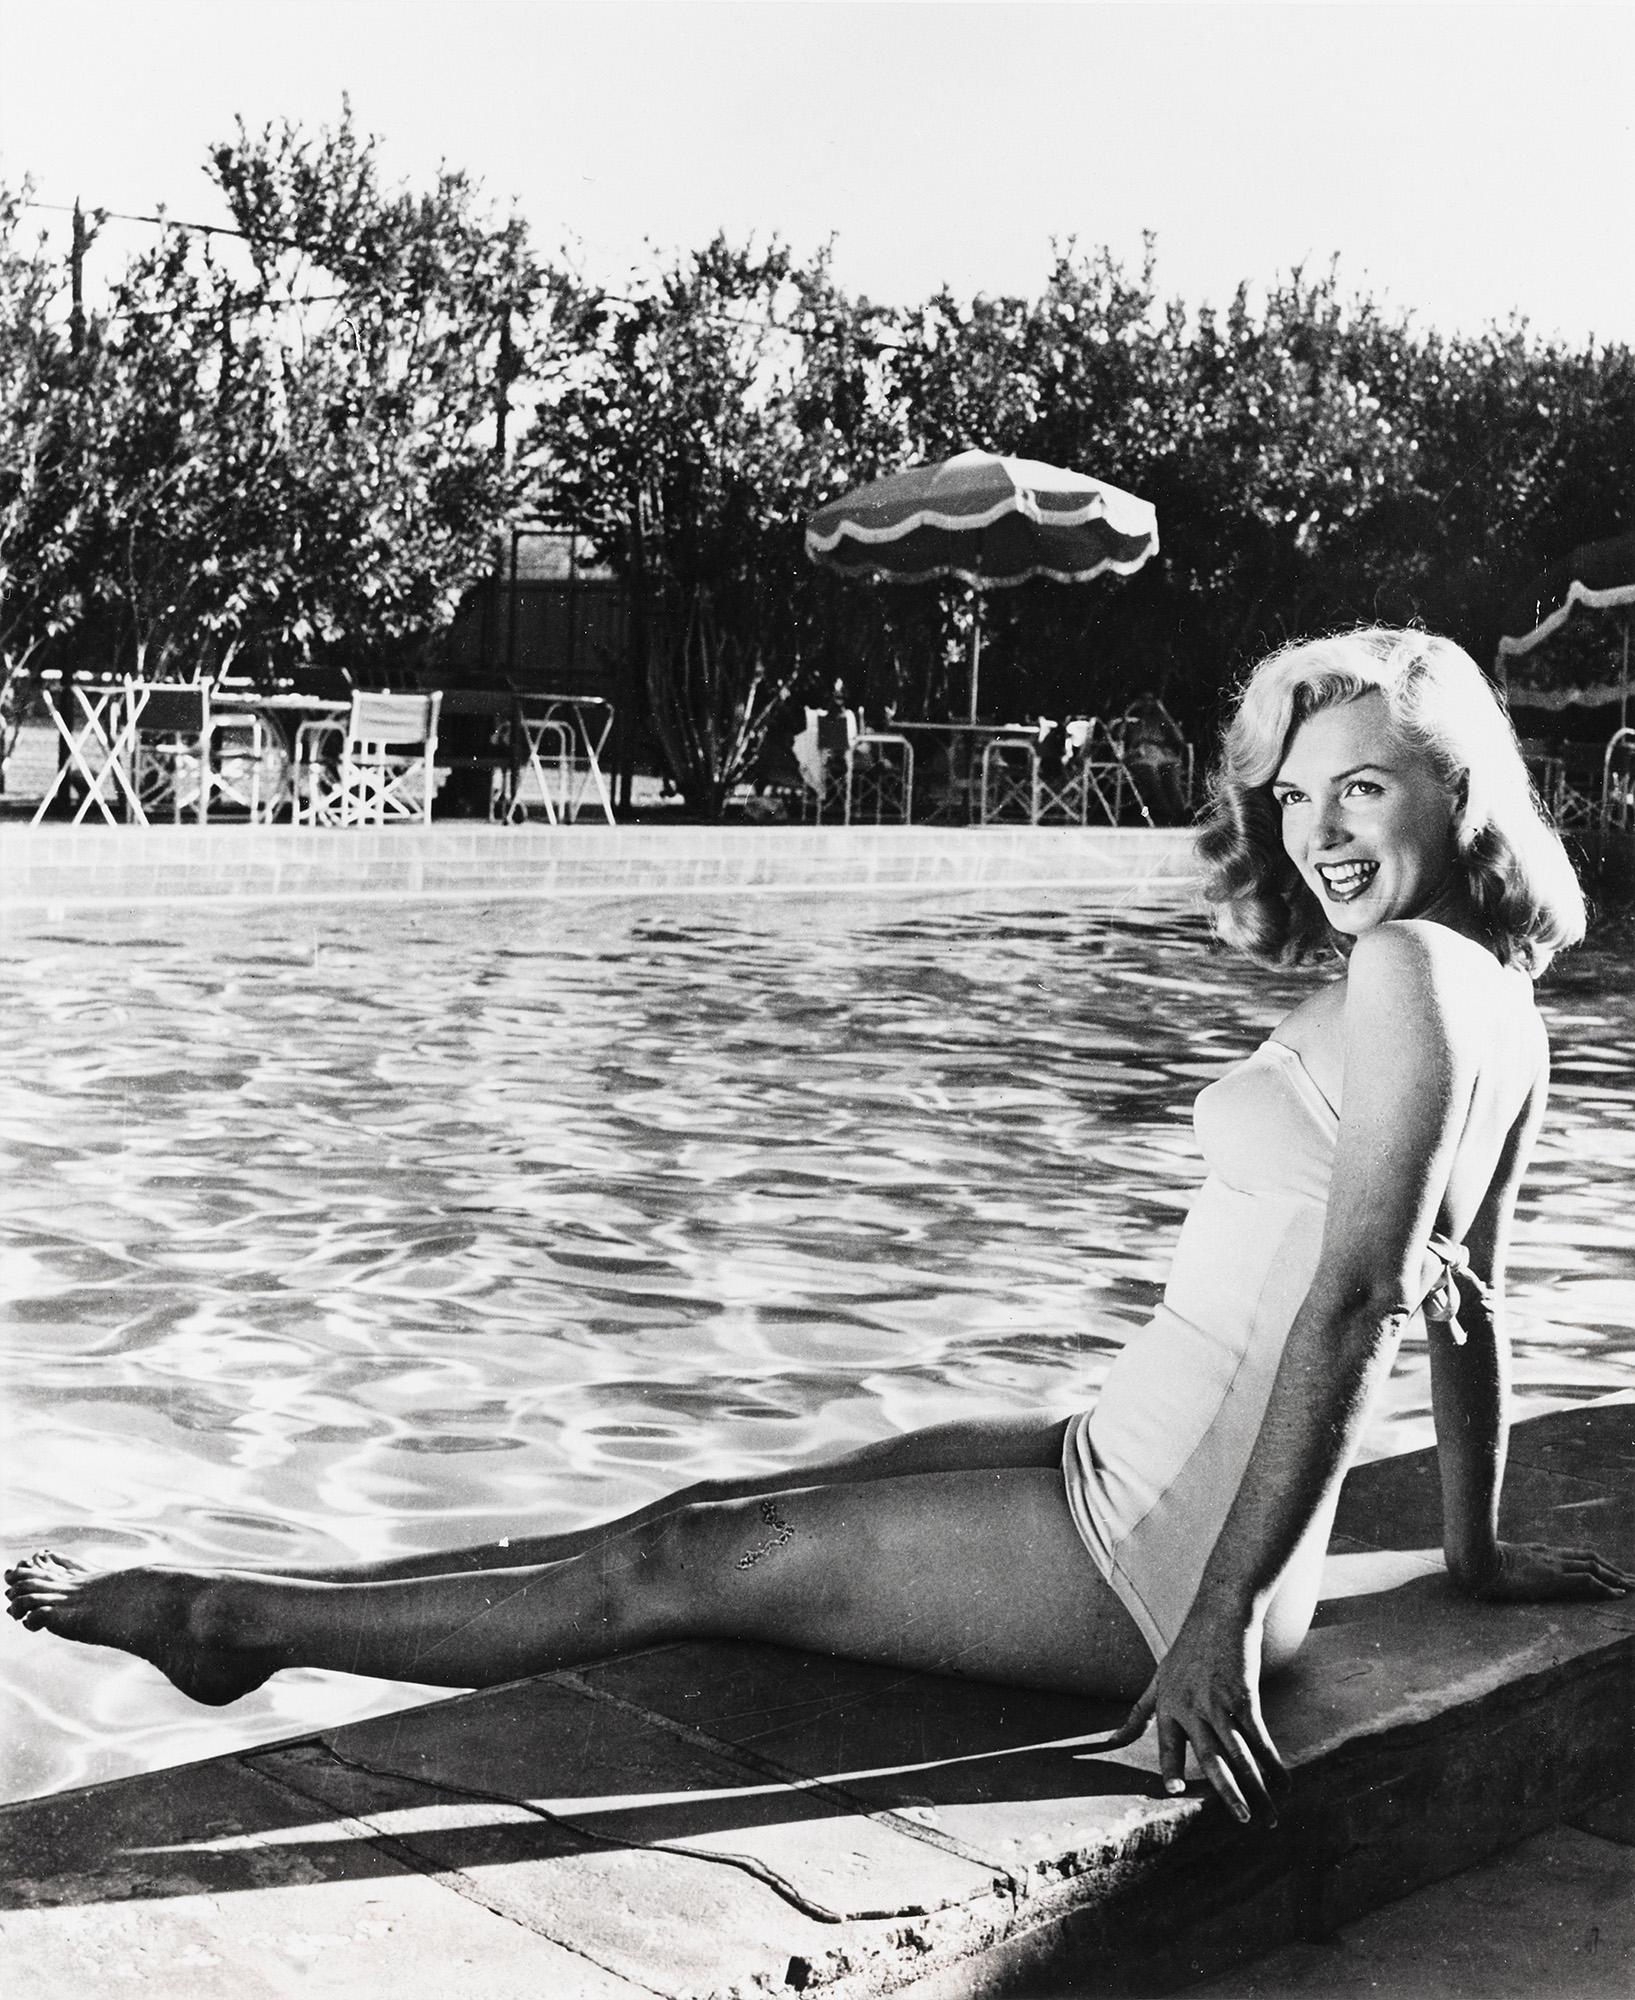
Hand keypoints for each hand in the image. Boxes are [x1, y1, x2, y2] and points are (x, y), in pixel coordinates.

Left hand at [1092, 1606, 1287, 1828]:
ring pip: (1238, 1755)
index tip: (1175, 1790)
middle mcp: (1191, 1708)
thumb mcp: (1157, 1681)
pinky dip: (1272, 1762)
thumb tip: (1109, 1742)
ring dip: (1256, 1788)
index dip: (1171, 1766)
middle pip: (1210, 1759)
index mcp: (1168, 1707)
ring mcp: (1218, 1702)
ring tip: (1267, 1817)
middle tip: (1243, 1821)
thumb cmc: (1188, 1650)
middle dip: (1228, 1793)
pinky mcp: (1244, 1695)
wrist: (1220, 1613)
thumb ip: (1137, 1716)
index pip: (1167, 1745)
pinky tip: (1284, 1783)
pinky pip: (1259, 1737)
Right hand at [1468, 1541, 1633, 1602]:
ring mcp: (1552, 1565)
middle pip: (1589, 1558)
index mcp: (1538, 1552)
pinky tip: (1618, 1594)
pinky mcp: (1553, 1578)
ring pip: (1594, 1567)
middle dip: (1612, 1568)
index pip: (1574, 1555)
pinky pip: (1587, 1581)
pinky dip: (1605, 1587)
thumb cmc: (1478, 1562)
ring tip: (1632, 1586)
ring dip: (1616, 1577)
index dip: (1595, 1563)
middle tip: (1631, 1579)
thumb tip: (1498, 1570)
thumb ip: (1505, 1563)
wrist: (1475, 1560)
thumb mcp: (1496, 1561)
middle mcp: (1550, 1555)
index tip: (1609, 1571)